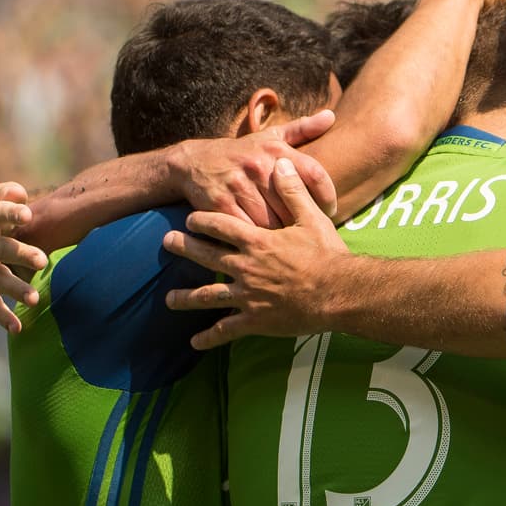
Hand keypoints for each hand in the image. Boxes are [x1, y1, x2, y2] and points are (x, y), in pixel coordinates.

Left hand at [163, 158, 348, 347]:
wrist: (339, 292)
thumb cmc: (328, 254)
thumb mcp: (312, 218)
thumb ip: (293, 191)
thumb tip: (281, 163)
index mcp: (258, 242)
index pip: (221, 226)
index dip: (203, 221)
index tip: (189, 219)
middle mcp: (246, 268)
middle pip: (206, 256)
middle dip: (184, 248)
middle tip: (166, 243)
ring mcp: (248, 296)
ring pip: (209, 296)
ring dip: (186, 298)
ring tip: (168, 299)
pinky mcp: (256, 320)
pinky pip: (227, 330)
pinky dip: (210, 336)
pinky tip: (195, 342)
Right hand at [167, 110, 337, 227]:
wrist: (193, 162)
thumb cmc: (242, 152)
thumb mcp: (270, 137)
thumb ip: (303, 128)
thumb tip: (331, 116)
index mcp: (275, 150)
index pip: (314, 174)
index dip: (328, 196)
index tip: (330, 211)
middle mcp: (259, 166)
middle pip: (294, 204)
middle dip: (303, 220)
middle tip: (310, 231)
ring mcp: (239, 185)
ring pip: (272, 220)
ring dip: (282, 233)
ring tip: (291, 240)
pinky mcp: (221, 204)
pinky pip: (248, 228)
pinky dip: (258, 238)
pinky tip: (266, 243)